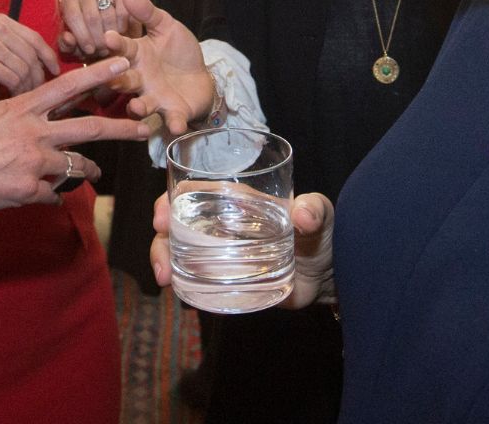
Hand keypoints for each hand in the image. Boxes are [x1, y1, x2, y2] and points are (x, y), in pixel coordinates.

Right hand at [0, 13, 57, 101]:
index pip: (35, 38)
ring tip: (24, 98)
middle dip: (40, 77)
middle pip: (33, 56)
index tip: (55, 71)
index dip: (48, 57)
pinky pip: (14, 80)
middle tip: (39, 92)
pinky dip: (17, 93)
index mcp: (0, 21)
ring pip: (26, 70)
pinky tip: (12, 99)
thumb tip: (37, 61)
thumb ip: (8, 45)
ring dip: (28, 88)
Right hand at [0, 56, 151, 210]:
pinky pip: (52, 194)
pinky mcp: (28, 190)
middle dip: (121, 128)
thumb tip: (45, 119)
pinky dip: (52, 195)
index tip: (122, 62)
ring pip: (76, 166)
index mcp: (24, 108)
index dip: (98, 74)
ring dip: (89, 170)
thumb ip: (23, 116)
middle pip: (88, 128)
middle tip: (145, 127)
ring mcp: (34, 163)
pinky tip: (45, 196)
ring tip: (97, 172)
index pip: (68, 86)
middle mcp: (34, 132)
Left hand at [57, 0, 137, 59]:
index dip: (81, 36)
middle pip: (91, 15)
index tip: (89, 50)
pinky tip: (121, 33)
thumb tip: (68, 38)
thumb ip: (67, 45)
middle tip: (102, 51)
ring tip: (111, 44)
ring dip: (111, 34)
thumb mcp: (75, 47)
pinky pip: (123, 10)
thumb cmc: (90, 40)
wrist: (113, 34)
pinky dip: (123, 25)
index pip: (73, 15)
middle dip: (97, 38)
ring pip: (108, 13)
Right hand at [102, 0, 210, 133]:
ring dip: (139, 107)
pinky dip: (174, 123)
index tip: (107, 37)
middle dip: (118, 80)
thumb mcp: (166, 27)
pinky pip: (171, 119)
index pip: (121, 49)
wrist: (200, 75)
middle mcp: (139, 79)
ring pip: (141, 104)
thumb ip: (149, 13)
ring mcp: (154, 97)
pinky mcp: (173, 112)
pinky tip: (176, 125)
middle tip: (113, 78)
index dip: (115, 45)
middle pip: (124, 81)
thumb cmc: (178, 50)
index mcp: (136, 56)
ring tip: (137, 106)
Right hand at [148, 190, 336, 307]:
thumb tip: (304, 215)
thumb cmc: (322, 236)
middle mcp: (222, 225)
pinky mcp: (227, 280)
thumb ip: (315, 210)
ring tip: (166, 280)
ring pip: (179, 252)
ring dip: (164, 262)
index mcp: (238, 202)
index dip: (171, 200)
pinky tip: (180, 294)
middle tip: (161, 259)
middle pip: (178, 225)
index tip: (162, 217)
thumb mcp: (321, 216)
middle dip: (160, 238)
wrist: (328, 277)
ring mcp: (221, 254)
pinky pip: (196, 280)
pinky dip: (183, 285)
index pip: (194, 193)